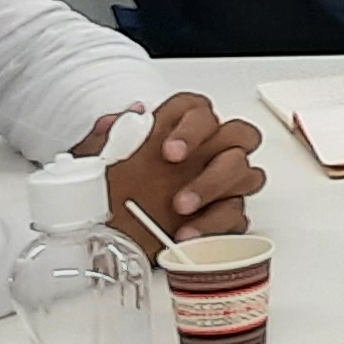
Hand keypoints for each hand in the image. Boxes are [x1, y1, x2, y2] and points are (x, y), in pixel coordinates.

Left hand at [81, 94, 263, 255]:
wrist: (105, 232)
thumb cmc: (107, 190)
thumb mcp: (96, 160)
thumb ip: (108, 137)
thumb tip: (113, 122)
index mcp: (179, 130)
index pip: (200, 110)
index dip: (192, 128)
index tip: (168, 151)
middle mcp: (207, 153)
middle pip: (238, 134)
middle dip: (212, 152)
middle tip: (179, 172)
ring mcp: (221, 185)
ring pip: (247, 173)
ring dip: (215, 186)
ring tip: (180, 206)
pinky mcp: (224, 217)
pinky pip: (237, 216)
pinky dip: (214, 225)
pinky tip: (186, 233)